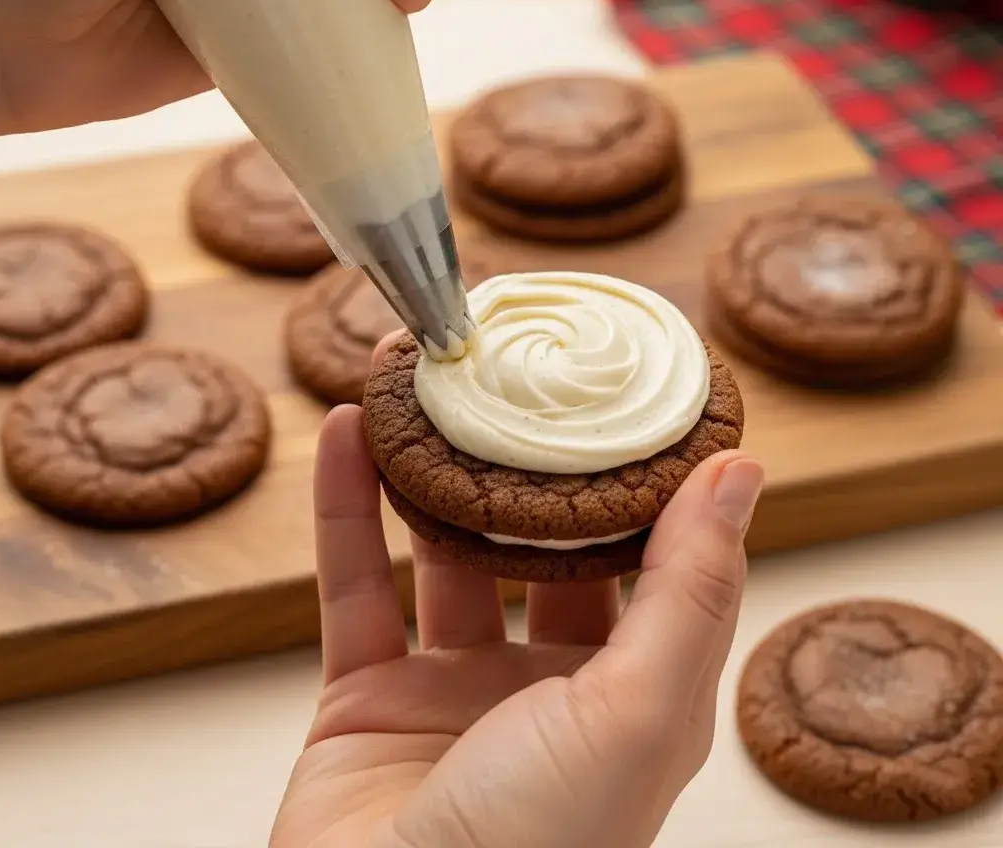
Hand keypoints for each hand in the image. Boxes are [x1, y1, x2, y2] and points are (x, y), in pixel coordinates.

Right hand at [270, 333, 763, 847]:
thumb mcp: (636, 712)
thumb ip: (692, 589)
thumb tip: (743, 472)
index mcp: (628, 695)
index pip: (648, 560)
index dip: (639, 476)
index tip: (628, 393)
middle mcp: (545, 690)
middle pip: (534, 544)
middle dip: (521, 464)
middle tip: (512, 376)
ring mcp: (452, 691)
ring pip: (437, 550)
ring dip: (425, 470)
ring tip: (419, 384)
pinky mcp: (365, 696)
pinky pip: (352, 584)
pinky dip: (347, 509)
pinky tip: (349, 436)